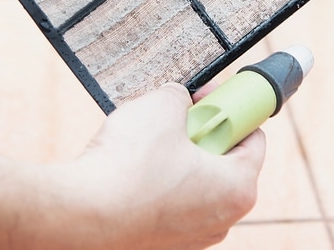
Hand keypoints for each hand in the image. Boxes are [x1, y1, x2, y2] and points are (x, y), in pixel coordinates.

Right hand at [50, 84, 265, 249]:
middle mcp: (222, 219)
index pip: (253, 137)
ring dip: (176, 160)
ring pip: (194, 183)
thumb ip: (181, 98)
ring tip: (147, 146)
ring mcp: (191, 237)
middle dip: (201, 134)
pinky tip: (132, 172)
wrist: (80, 214)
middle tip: (175, 119)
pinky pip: (168, 203)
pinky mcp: (161, 243)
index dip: (229, 108)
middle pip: (224, 161)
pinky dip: (156, 184)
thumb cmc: (129, 165)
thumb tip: (177, 100)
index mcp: (239, 187)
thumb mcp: (163, 106)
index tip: (205, 98)